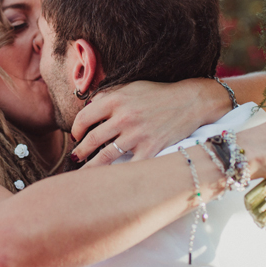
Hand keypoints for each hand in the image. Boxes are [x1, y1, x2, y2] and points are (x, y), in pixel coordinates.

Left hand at [71, 79, 227, 166]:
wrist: (189, 102)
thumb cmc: (158, 94)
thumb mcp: (131, 86)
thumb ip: (108, 95)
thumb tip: (87, 107)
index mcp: (116, 100)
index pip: (84, 118)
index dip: (75, 130)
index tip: (75, 136)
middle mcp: (124, 117)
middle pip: (92, 140)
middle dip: (80, 152)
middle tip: (75, 158)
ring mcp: (137, 135)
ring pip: (106, 156)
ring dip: (91, 166)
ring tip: (84, 172)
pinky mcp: (151, 149)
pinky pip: (129, 166)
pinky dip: (117, 175)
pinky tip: (109, 180)